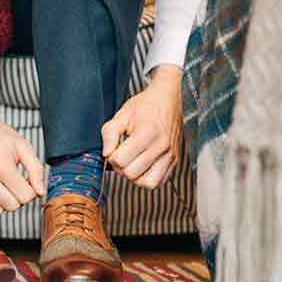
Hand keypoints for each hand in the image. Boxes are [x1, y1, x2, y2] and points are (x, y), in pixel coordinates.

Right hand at [0, 85, 44, 215]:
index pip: (25, 197)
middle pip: (11, 207)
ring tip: (3, 186)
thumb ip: (36, 170)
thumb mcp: (23, 146)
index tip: (26, 182)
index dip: (30, 191)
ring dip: (3, 202)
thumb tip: (40, 192)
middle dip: (18, 198)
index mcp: (1, 166)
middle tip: (15, 184)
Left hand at [101, 64, 182, 188]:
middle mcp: (161, 146)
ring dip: (134, 176)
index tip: (114, 149)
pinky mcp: (175, 160)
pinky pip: (159, 182)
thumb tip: (106, 154)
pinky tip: (142, 166)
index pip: (120, 160)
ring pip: (146, 183)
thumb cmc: (145, 106)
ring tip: (131, 162)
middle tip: (121, 155)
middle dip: (121, 167)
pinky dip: (147, 178)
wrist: (167, 99)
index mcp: (147, 132)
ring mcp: (170, 155)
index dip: (112, 157)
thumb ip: (109, 133)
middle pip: (131, 174)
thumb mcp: (121, 114)